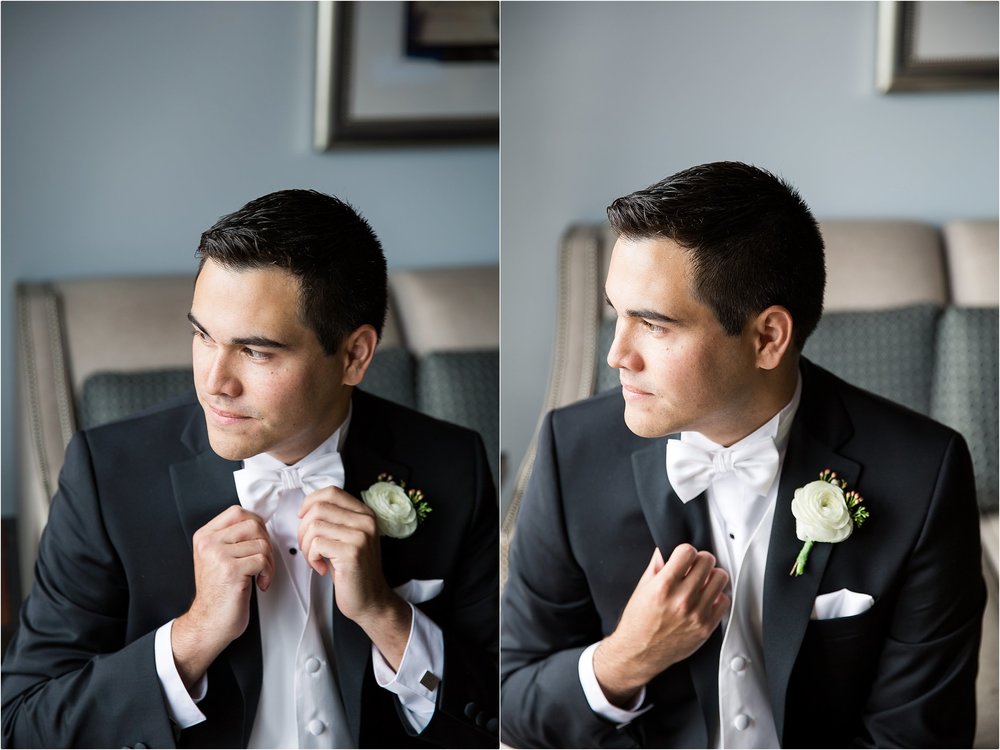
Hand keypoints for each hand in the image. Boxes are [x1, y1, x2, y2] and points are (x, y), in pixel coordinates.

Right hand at [172, 505, 273, 689]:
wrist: (209, 622)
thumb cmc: (219, 592)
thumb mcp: (218, 558)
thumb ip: (232, 538)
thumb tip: (259, 524)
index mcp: (205, 536)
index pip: (238, 512)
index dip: (256, 524)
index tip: (258, 542)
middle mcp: (209, 543)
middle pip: (253, 525)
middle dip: (266, 543)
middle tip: (262, 562)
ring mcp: (218, 555)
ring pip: (261, 543)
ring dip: (269, 561)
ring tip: (261, 575)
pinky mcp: (230, 570)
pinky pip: (263, 560)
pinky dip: (268, 573)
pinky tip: (260, 583)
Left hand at [298, 486, 411, 667]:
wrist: (371, 600)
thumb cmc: (354, 571)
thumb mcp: (349, 538)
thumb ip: (336, 519)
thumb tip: (307, 507)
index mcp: (365, 513)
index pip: (331, 492)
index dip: (310, 501)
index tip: (303, 517)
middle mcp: (366, 521)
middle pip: (318, 508)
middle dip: (303, 529)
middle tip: (309, 547)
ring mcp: (360, 536)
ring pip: (314, 526)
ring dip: (306, 546)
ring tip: (315, 558)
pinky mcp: (352, 552)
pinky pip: (316, 544)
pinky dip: (311, 557)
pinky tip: (321, 568)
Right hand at [593, 544, 729, 706]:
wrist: (640, 652)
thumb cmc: (638, 622)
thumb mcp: (642, 588)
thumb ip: (656, 566)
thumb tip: (664, 549)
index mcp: (663, 586)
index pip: (688, 551)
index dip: (686, 551)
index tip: (684, 556)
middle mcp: (681, 599)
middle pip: (707, 561)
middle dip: (700, 560)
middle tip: (695, 566)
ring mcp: (696, 614)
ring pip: (720, 578)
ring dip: (712, 576)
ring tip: (703, 580)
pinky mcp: (706, 627)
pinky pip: (724, 601)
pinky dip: (717, 597)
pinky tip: (706, 598)